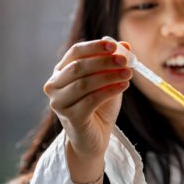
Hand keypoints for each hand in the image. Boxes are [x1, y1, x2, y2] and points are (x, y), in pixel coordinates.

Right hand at [43, 39, 131, 170]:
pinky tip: (123, 86)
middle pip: (78, 67)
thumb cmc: (99, 107)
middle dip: (104, 61)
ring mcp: (59, 102)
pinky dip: (109, 91)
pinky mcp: (70, 117)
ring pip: (84, 84)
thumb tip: (125, 45)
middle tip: (125, 60)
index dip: (94, 47)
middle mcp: (54, 85)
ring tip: (128, 74)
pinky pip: (91, 100)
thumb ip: (114, 64)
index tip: (114, 45)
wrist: (94, 138)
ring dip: (109, 76)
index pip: (75, 52)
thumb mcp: (109, 81)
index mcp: (61, 71)